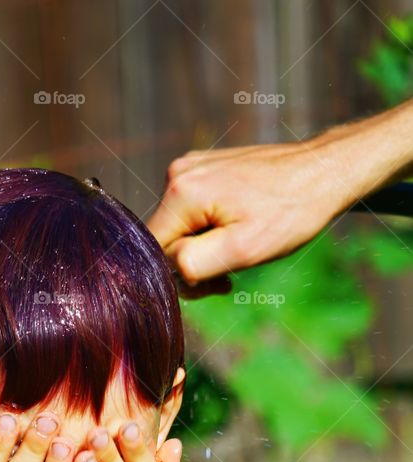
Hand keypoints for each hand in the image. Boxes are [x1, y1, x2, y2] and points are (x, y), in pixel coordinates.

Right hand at [147, 139, 345, 291]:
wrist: (323, 172)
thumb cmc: (289, 213)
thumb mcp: (241, 250)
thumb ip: (192, 264)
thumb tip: (164, 268)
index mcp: (181, 192)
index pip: (154, 252)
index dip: (178, 275)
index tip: (217, 278)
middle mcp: (177, 173)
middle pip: (165, 240)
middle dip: (193, 263)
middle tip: (232, 271)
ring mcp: (191, 167)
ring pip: (179, 228)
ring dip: (204, 248)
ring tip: (241, 246)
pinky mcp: (204, 168)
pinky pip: (192, 212)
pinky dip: (210, 229)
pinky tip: (239, 227)